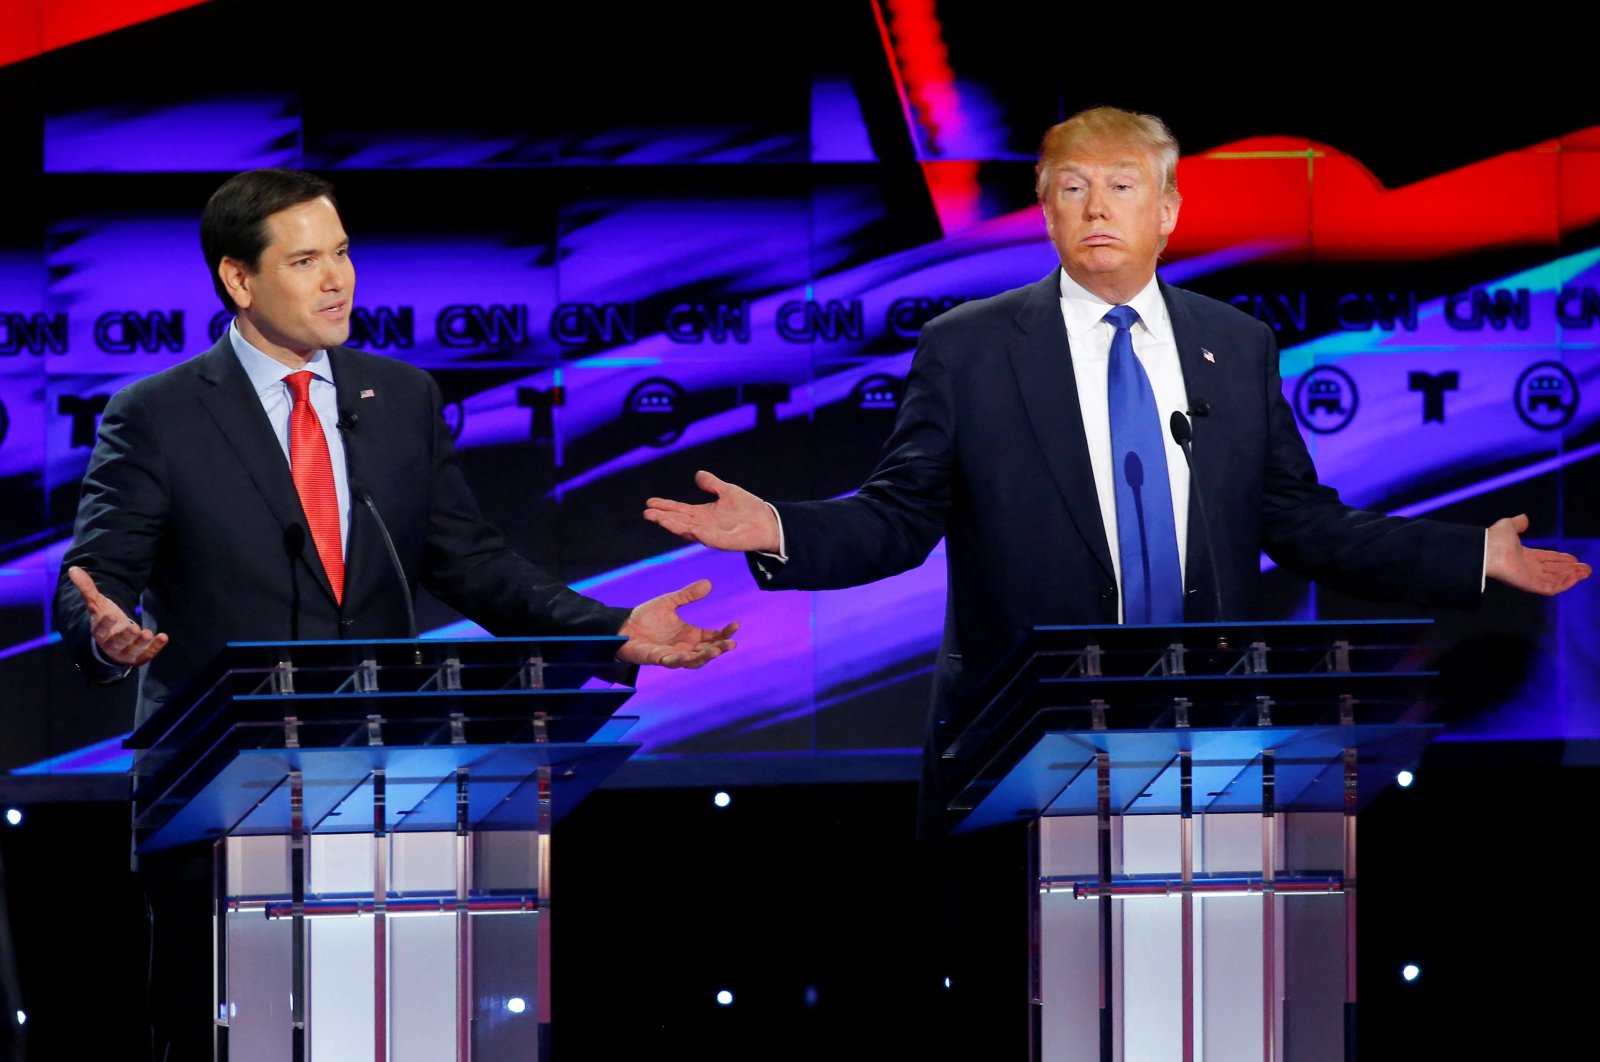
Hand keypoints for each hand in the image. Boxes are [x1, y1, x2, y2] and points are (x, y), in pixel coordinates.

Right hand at [67, 565, 168, 666]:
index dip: (105, 623)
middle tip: (135, 629)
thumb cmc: (106, 619)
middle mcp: (111, 645)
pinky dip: (155, 647)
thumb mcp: (97, 604)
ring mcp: (125, 652)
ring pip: (132, 650)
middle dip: (126, 636)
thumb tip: (73, 569)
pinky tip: (163, 637)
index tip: (111, 614)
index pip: (100, 630)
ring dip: (141, 643)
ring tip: (148, 633)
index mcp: (99, 633)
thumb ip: (87, 589)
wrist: (114, 640)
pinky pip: (147, 654)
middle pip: (117, 642)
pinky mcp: (139, 656)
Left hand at [617, 579, 738, 668]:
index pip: (713, 637)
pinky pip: (672, 662)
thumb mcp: (669, 602)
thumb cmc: (645, 617)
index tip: (736, 625)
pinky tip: (688, 655)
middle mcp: (684, 647)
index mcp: (690, 635)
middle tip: (732, 644)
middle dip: (720, 648)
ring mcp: (672, 654)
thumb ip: (688, 595)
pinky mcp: (657, 658)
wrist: (623, 625)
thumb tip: (708, 583)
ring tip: (716, 651)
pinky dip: (681, 660)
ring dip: (705, 657)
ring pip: (693, 661)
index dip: (725, 633)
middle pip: (707, 651)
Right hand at [644, 470, 781, 553]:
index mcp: (703, 514)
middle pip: (679, 521)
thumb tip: (698, 475)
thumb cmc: (748, 509)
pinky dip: (700, 535)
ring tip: (660, 520)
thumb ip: (712, 485)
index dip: (665, 506)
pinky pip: (710, 539)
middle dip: (664, 517)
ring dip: (675, 526)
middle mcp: (704, 525)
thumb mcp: (727, 491)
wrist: (768, 522)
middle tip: (647, 513)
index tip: (649, 502)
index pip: (679, 510)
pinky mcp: (725, 542)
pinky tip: (691, 529)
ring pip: (689, 530)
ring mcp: (713, 535)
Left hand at [1485, 515, 1591, 595]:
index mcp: (1523, 555)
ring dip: (1571, 576)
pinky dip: (1563, 584)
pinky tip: (1574, 579)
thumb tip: (1524, 518)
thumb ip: (1518, 523)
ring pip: (1554, 580)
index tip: (1574, 559)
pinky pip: (1550, 588)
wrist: (1487, 550)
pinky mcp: (1529, 585)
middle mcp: (1527, 567)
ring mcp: (1528, 577)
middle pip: (1553, 570)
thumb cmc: (1494, 539)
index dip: (1560, 559)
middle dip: (1570, 570)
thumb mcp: (1509, 525)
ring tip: (1586, 572)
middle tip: (1586, 568)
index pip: (1546, 559)